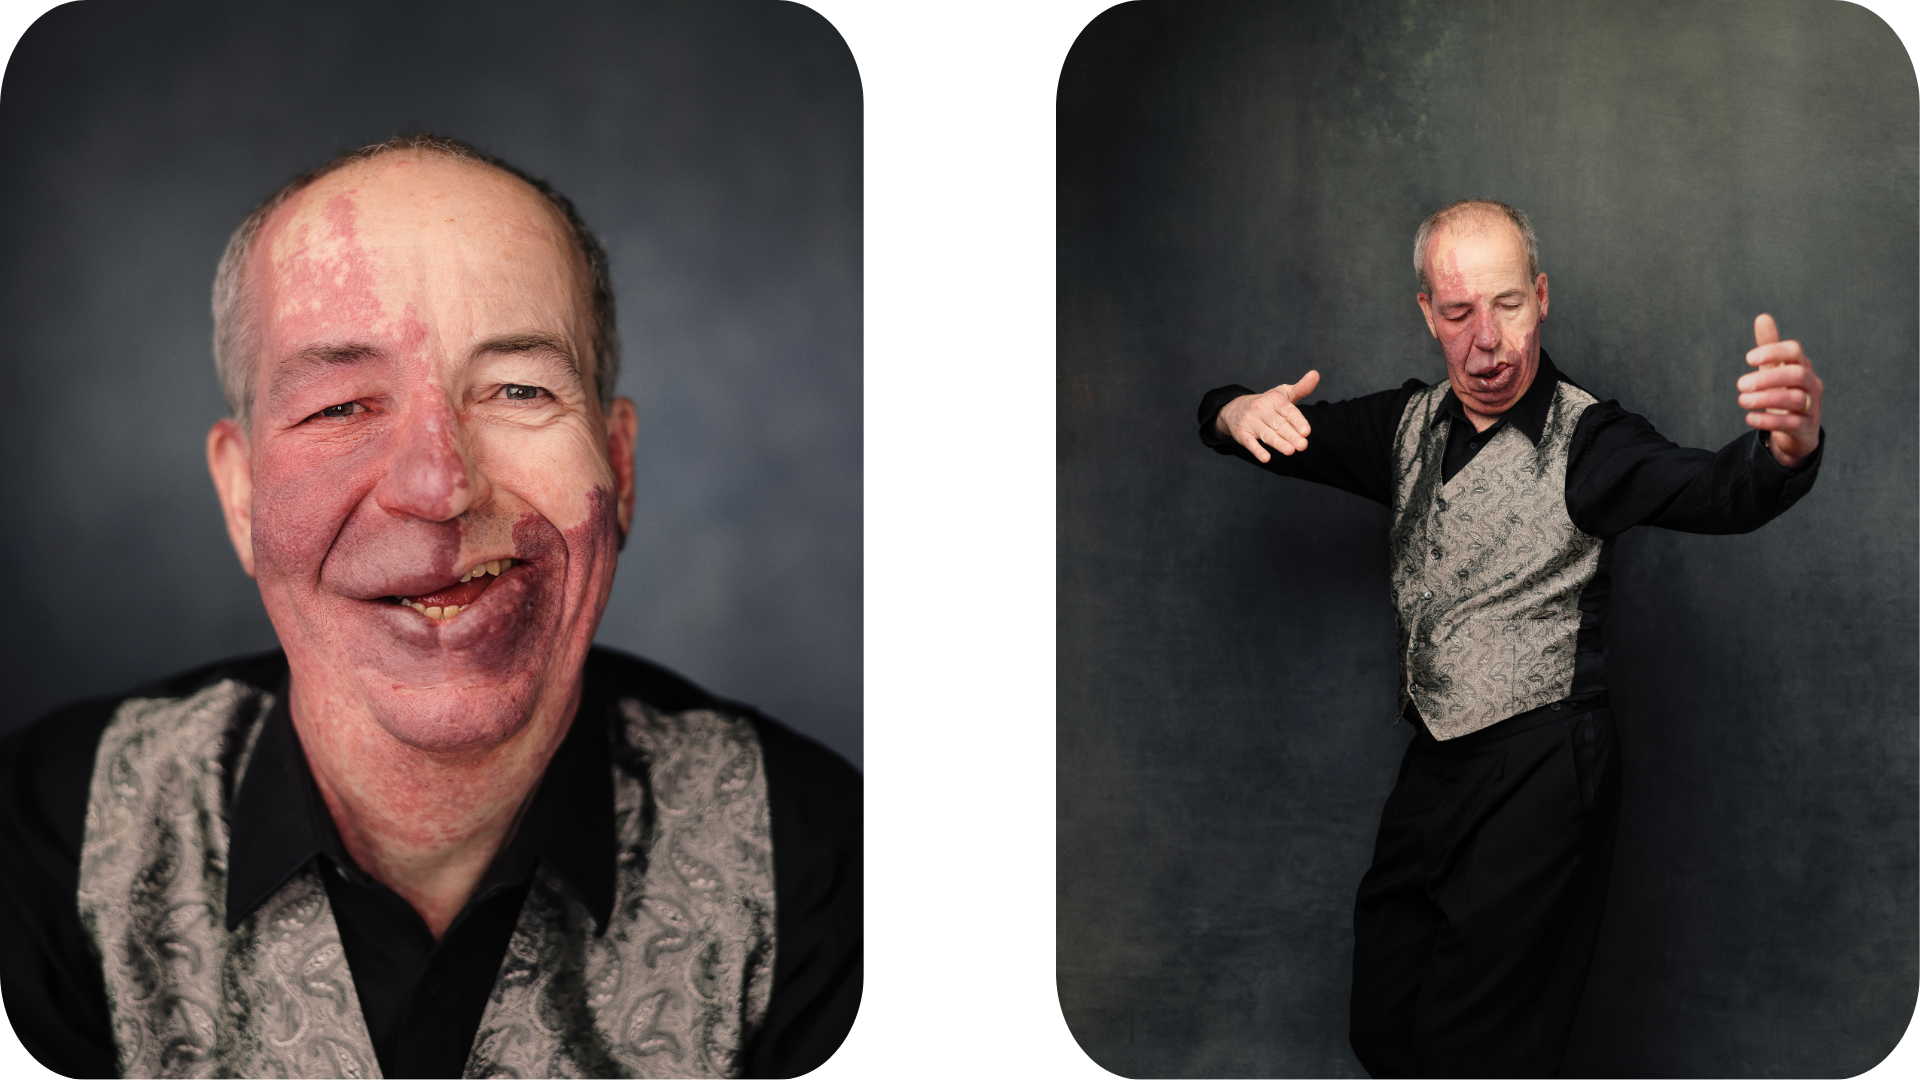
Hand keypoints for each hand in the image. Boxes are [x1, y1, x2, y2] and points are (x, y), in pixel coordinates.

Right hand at [1216, 370, 1320, 462]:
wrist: (1235, 408)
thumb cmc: (1267, 403)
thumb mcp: (1283, 394)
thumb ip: (1301, 388)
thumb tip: (1316, 374)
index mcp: (1273, 399)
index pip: (1287, 410)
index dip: (1297, 421)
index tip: (1307, 431)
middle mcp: (1260, 408)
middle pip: (1278, 424)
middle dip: (1291, 435)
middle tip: (1303, 445)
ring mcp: (1250, 421)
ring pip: (1266, 434)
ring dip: (1278, 443)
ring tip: (1290, 451)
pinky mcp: (1241, 433)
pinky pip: (1250, 443)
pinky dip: (1257, 451)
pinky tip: (1266, 458)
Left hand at [1737, 313, 1822, 468]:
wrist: (1796, 430)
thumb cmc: (1784, 393)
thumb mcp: (1775, 370)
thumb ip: (1769, 346)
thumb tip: (1763, 317)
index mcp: (1801, 366)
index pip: (1794, 351)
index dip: (1773, 352)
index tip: (1748, 359)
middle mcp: (1811, 384)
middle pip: (1797, 375)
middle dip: (1767, 378)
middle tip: (1740, 384)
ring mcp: (1811, 406)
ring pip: (1795, 399)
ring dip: (1765, 399)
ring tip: (1742, 401)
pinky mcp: (1806, 428)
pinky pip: (1791, 423)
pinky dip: (1769, 421)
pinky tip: (1749, 418)